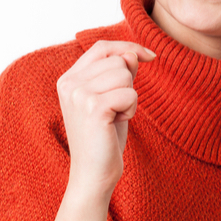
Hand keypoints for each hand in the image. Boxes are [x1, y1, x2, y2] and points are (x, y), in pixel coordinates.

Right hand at [56, 41, 155, 194]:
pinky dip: (131, 109)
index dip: (128, 47)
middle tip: (115, 109)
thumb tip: (132, 53)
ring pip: (125, 75)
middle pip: (118, 61)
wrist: (94, 173)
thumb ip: (120, 72)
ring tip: (114, 117)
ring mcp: (79, 94)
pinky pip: (130, 93)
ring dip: (130, 98)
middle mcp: (69, 83)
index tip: (151, 56)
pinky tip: (116, 123)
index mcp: (69, 78)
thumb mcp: (113, 97)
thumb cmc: (105, 135)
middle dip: (128, 84)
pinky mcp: (93, 108)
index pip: (102, 47)